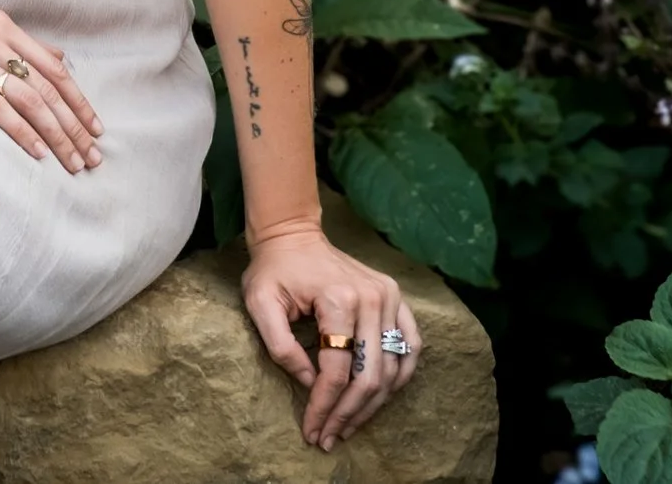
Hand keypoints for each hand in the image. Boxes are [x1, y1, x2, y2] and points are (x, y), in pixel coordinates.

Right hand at [0, 2, 103, 174]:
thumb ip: (15, 45)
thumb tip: (60, 58)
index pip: (53, 68)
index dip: (78, 101)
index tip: (95, 129)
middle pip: (46, 88)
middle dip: (73, 126)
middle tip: (91, 157)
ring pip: (27, 100)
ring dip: (55, 135)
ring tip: (71, 162)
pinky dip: (20, 132)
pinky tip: (35, 153)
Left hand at [240, 224, 423, 450]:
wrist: (293, 234)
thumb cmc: (273, 270)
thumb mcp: (260, 305)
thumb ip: (281, 347)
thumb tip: (311, 384)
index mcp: (337, 299)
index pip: (336, 370)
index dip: (324, 406)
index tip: (311, 429)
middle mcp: (371, 298)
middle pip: (369, 375)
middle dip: (348, 414)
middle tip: (330, 437)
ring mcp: (388, 296)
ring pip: (393, 367)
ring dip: (374, 404)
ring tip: (350, 425)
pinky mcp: (396, 296)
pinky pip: (411, 345)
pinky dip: (400, 375)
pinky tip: (382, 396)